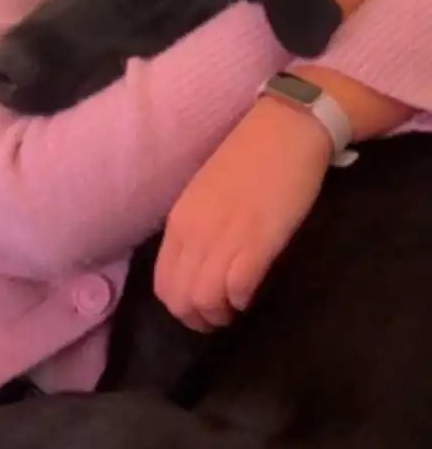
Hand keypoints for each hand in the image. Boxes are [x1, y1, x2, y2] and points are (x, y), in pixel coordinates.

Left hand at [154, 99, 330, 331]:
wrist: (285, 129)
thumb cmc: (249, 159)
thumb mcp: (206, 195)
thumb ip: (197, 228)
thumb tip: (198, 265)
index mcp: (180, 220)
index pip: (163, 284)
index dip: (182, 307)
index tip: (204, 307)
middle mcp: (194, 231)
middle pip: (180, 300)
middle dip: (199, 318)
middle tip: (223, 314)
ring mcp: (224, 236)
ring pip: (204, 301)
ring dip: (221, 314)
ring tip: (237, 307)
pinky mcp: (258, 239)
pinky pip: (237, 288)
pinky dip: (241, 300)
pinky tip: (252, 292)